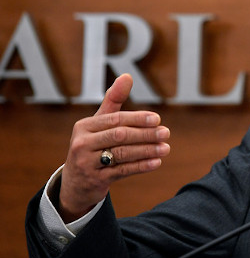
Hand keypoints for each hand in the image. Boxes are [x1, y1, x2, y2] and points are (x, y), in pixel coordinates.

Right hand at [56, 74, 170, 221]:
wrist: (75, 182)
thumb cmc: (93, 145)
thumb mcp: (99, 123)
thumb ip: (114, 100)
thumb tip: (127, 75)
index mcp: (84, 126)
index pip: (115, 119)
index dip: (138, 119)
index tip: (158, 119)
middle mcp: (82, 144)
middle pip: (119, 136)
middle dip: (145, 134)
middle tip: (166, 133)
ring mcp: (87, 163)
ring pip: (122, 154)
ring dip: (147, 150)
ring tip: (166, 148)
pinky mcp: (95, 180)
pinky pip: (122, 171)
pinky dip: (141, 166)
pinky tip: (157, 162)